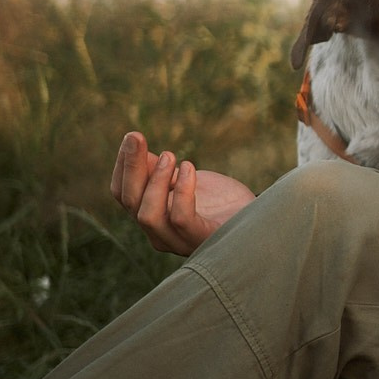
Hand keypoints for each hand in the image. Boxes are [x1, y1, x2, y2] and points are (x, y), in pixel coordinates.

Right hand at [111, 131, 255, 254]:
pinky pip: (181, 218)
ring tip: (170, 155)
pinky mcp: (200, 238)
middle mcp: (158, 233)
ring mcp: (177, 240)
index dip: (122, 165)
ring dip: (155, 181)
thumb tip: (136, 147)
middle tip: (138, 137)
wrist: (256, 217)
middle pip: (130, 202)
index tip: (132, 137)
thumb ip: (160, 169)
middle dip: (132, 166)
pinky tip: (189, 168)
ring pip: (148, 215)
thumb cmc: (220, 200)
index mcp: (151, 215)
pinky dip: (182, 192)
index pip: (122, 193)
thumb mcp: (187, 178)